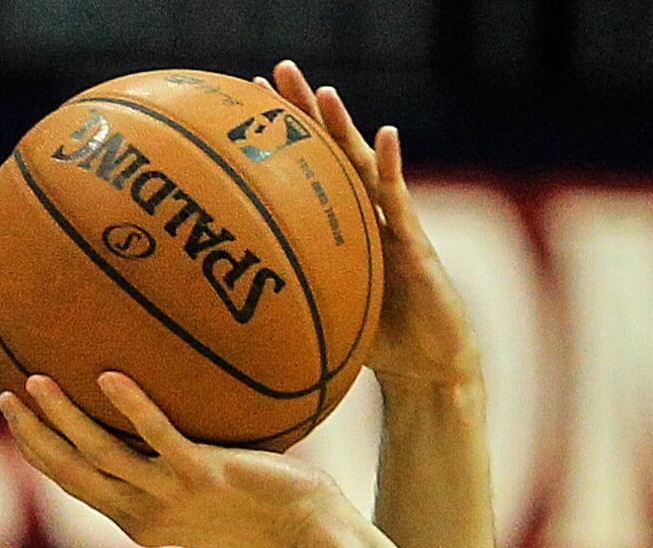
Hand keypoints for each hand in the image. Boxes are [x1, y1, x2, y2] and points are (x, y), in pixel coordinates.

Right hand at [0, 373, 346, 547]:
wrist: (309, 532)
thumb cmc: (264, 506)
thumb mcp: (205, 492)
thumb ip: (172, 464)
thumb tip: (155, 420)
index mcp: (139, 521)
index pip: (74, 485)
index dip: (38, 452)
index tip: (14, 416)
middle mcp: (146, 515)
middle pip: (71, 474)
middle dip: (33, 437)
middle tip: (7, 397)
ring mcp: (172, 498)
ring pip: (100, 457)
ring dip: (62, 419)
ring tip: (36, 381)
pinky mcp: (204, 477)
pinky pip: (159, 439)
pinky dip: (132, 409)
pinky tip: (110, 376)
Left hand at [269, 62, 478, 390]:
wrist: (429, 372)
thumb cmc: (378, 344)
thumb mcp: (320, 318)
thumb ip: (286, 302)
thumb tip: (223, 311)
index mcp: (341, 226)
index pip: (305, 171)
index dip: (280, 137)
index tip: (247, 103)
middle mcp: (366, 215)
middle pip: (330, 152)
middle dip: (304, 110)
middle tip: (277, 70)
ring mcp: (393, 225)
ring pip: (363, 166)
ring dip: (344, 127)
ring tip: (323, 91)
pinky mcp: (418, 245)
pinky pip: (401, 201)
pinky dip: (393, 167)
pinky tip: (387, 134)